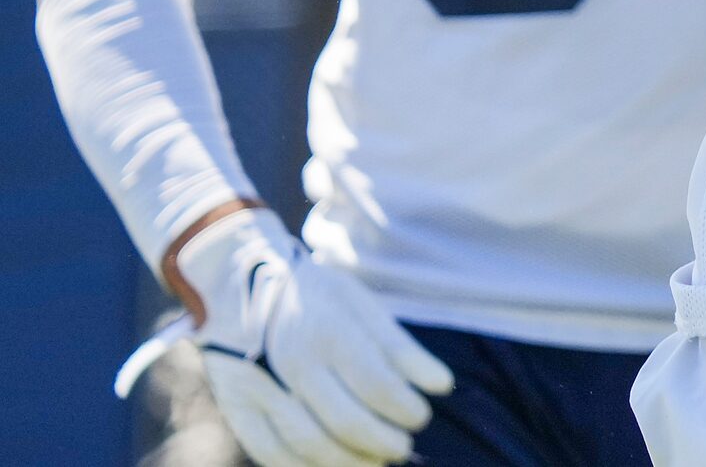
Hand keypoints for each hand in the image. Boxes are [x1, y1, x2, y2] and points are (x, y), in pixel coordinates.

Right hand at [177, 207, 453, 466]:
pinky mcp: (236, 408)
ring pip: (307, 444)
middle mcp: (292, 361)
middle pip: (344, 420)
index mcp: (329, 330)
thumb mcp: (363, 305)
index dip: (404, 409)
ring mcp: (259, 387)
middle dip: (381, 441)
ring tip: (375, 461)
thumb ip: (401, 348)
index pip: (376, 384)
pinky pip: (269, 452)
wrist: (239, 284)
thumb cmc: (317, 297)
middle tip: (403, 448)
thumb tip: (442, 386)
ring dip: (348, 461)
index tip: (421, 417)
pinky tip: (331, 465)